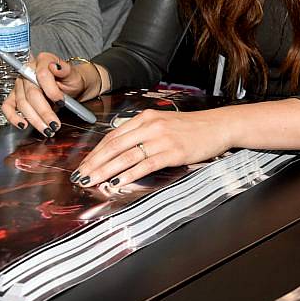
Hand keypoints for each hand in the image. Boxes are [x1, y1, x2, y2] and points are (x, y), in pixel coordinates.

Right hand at [0, 53, 90, 135]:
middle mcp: (28, 71)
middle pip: (32, 93)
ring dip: (34, 119)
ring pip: (22, 103)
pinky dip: (13, 117)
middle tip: (54, 124)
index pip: (42, 75)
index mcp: (43, 60)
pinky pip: (8, 106)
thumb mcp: (74, 75)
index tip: (61, 101)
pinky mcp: (15, 96)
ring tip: (47, 129)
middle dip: (43, 111)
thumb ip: (66, 70)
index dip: (51, 90)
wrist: (73, 86)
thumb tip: (55, 66)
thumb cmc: (73, 79)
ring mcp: (20, 84)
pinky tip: (23, 125)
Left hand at [70, 107, 233, 189]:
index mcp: (146, 117)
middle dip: (94, 164)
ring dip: (105, 171)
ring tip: (92, 182)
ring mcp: (162, 138)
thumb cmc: (192, 127)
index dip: (95, 152)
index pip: (113, 136)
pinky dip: (129, 174)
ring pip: (126, 156)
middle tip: (80, 177)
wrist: (219, 126)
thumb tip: (119, 150)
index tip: (84, 165)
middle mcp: (151, 125)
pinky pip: (145, 164)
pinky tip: (118, 182)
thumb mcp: (164, 123)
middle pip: (115, 146)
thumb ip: (142, 133)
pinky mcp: (173, 152)